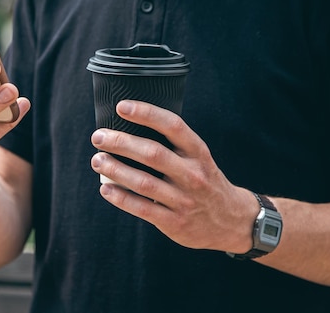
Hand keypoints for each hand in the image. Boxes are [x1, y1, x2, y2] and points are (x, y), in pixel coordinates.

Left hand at [90, 100, 258, 253]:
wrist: (232, 221)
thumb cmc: (204, 182)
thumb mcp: (199, 158)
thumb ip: (173, 145)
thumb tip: (129, 128)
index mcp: (198, 153)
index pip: (173, 126)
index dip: (147, 113)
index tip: (122, 106)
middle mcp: (193, 174)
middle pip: (153, 153)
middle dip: (121, 142)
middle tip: (99, 136)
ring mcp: (184, 200)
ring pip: (143, 182)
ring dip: (115, 169)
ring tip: (97, 160)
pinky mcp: (174, 222)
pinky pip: (142, 208)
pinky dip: (120, 197)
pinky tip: (105, 187)